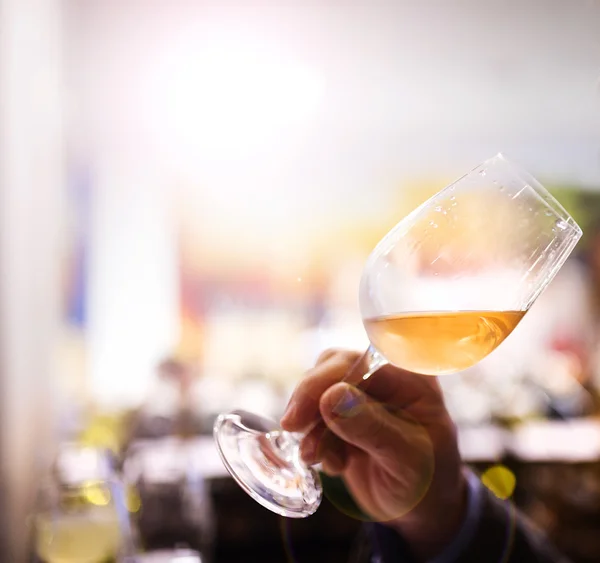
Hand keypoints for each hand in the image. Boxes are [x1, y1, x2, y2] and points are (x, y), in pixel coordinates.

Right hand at [280, 349, 467, 560]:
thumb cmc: (427, 484)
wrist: (421, 514)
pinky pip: (316, 415)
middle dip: (310, 399)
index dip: (326, 379)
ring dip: (311, 425)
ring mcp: (364, 396)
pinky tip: (333, 465)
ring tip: (315, 457)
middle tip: (292, 426)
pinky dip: (315, 440)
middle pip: (334, 368)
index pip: (362, 362)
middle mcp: (386, 379)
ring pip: (319, 390)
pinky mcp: (345, 416)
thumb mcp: (406, 460)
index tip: (302, 410)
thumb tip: (330, 397)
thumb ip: (372, 428)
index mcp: (411, 379)